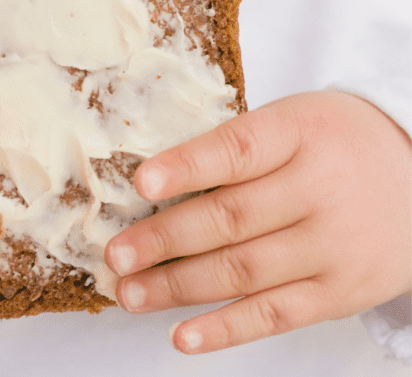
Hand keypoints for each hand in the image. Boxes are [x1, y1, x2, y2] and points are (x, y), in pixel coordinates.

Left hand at [104, 91, 410, 353]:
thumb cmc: (335, 142)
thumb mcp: (295, 120)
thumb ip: (240, 146)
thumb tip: (157, 181)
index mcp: (300, 133)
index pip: (238, 149)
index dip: (187, 167)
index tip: (140, 183)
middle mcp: (318, 190)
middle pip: (232, 218)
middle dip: (165, 239)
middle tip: (116, 254)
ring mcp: (332, 246)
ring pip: (244, 271)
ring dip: (178, 286)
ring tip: (130, 293)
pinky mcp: (340, 293)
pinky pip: (275, 316)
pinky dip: (225, 329)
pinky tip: (181, 336)